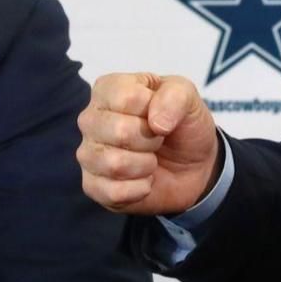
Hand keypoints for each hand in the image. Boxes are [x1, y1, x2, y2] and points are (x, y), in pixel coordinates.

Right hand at [77, 72, 219, 215]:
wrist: (192, 165)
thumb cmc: (182, 124)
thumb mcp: (188, 98)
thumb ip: (176, 96)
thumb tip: (156, 123)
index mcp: (107, 89)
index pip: (126, 98)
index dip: (154, 111)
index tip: (161, 115)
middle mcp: (90, 119)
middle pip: (119, 132)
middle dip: (152, 140)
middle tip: (158, 140)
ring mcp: (88, 154)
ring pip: (115, 164)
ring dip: (146, 165)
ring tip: (150, 159)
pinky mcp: (92, 186)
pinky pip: (114, 192)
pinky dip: (140, 189)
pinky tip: (144, 180)